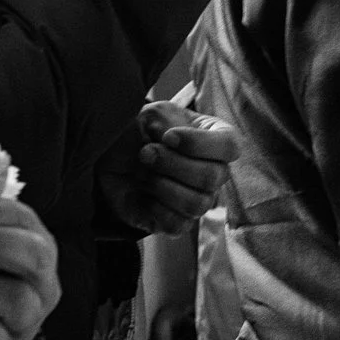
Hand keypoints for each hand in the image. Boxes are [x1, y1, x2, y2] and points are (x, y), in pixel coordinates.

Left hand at [98, 100, 239, 233]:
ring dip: (161, 186)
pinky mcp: (178, 221)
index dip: (199, 143)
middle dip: (172, 164)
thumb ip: (169, 121)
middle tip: (145, 153)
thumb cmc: (137, 132)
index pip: (230, 147)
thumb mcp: (152, 115)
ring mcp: (199, 199)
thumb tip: (172, 140)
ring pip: (197, 203)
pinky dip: (154, 208)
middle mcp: (215, 172)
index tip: (168, 136)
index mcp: (217, 141)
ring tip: (140, 172)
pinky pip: (178, 224)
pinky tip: (141, 194)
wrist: (109, 159)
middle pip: (213, 177)